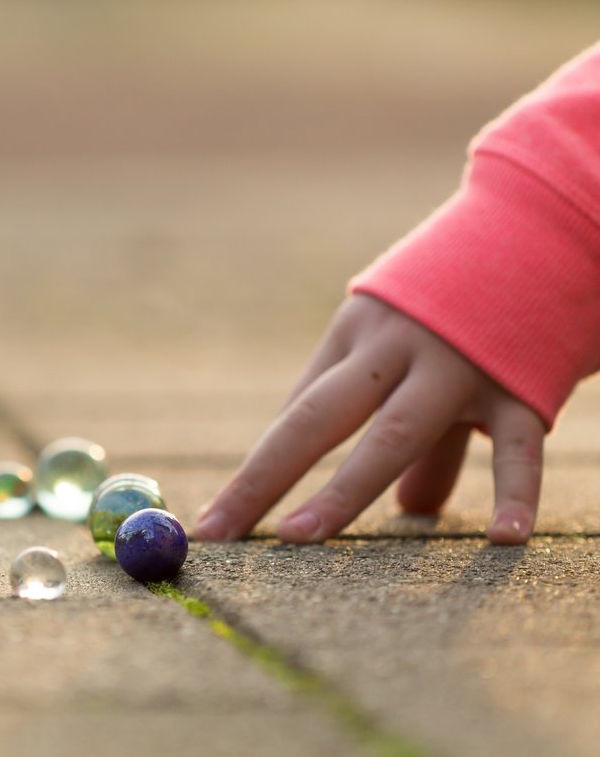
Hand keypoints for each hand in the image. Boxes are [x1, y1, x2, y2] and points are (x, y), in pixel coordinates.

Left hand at [194, 295, 545, 544]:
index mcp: (356, 335)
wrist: (546, 225)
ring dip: (342, 489)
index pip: (297, 411)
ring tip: (298, 540)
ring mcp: (456, 364)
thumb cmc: (466, 301)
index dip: (260, 470)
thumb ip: (409, 431)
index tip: (218, 521)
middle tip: (219, 532)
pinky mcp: (520, 381)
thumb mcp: (416, 350)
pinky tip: (503, 539)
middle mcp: (393, 348)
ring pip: (393, 434)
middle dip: (263, 476)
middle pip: (315, 417)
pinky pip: (516, 446)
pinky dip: (514, 492)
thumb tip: (409, 512)